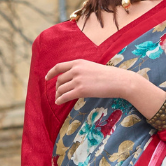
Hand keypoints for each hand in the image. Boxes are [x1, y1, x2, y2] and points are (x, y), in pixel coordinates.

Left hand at [46, 60, 165, 117]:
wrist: (119, 80)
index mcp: (78, 62)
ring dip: (58, 95)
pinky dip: (60, 100)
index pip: (59, 67)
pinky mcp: (81, 90)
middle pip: (59, 80)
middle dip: (57, 87)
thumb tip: (74, 78)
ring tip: (58, 99)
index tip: (47, 78)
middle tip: (57, 93)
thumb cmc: (109, 76)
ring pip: (61, 88)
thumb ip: (81, 70)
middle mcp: (76, 69)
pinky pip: (65, 96)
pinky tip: (59, 103)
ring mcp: (78, 80)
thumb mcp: (92, 68)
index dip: (51, 73)